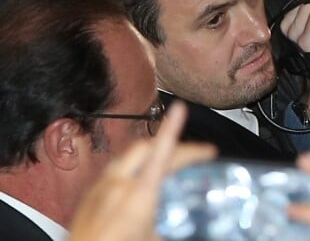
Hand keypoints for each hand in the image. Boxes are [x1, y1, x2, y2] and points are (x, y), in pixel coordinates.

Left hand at [68, 101, 216, 240]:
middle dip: (172, 143)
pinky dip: (134, 166)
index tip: (181, 108)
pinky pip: (116, 168)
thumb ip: (172, 227)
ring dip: (151, 152)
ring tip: (168, 161)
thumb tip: (190, 224)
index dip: (172, 128)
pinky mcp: (90, 195)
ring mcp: (101, 187)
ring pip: (130, 155)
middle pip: (147, 148)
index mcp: (138, 196)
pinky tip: (139, 180)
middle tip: (193, 153)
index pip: (160, 153)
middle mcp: (118, 185)